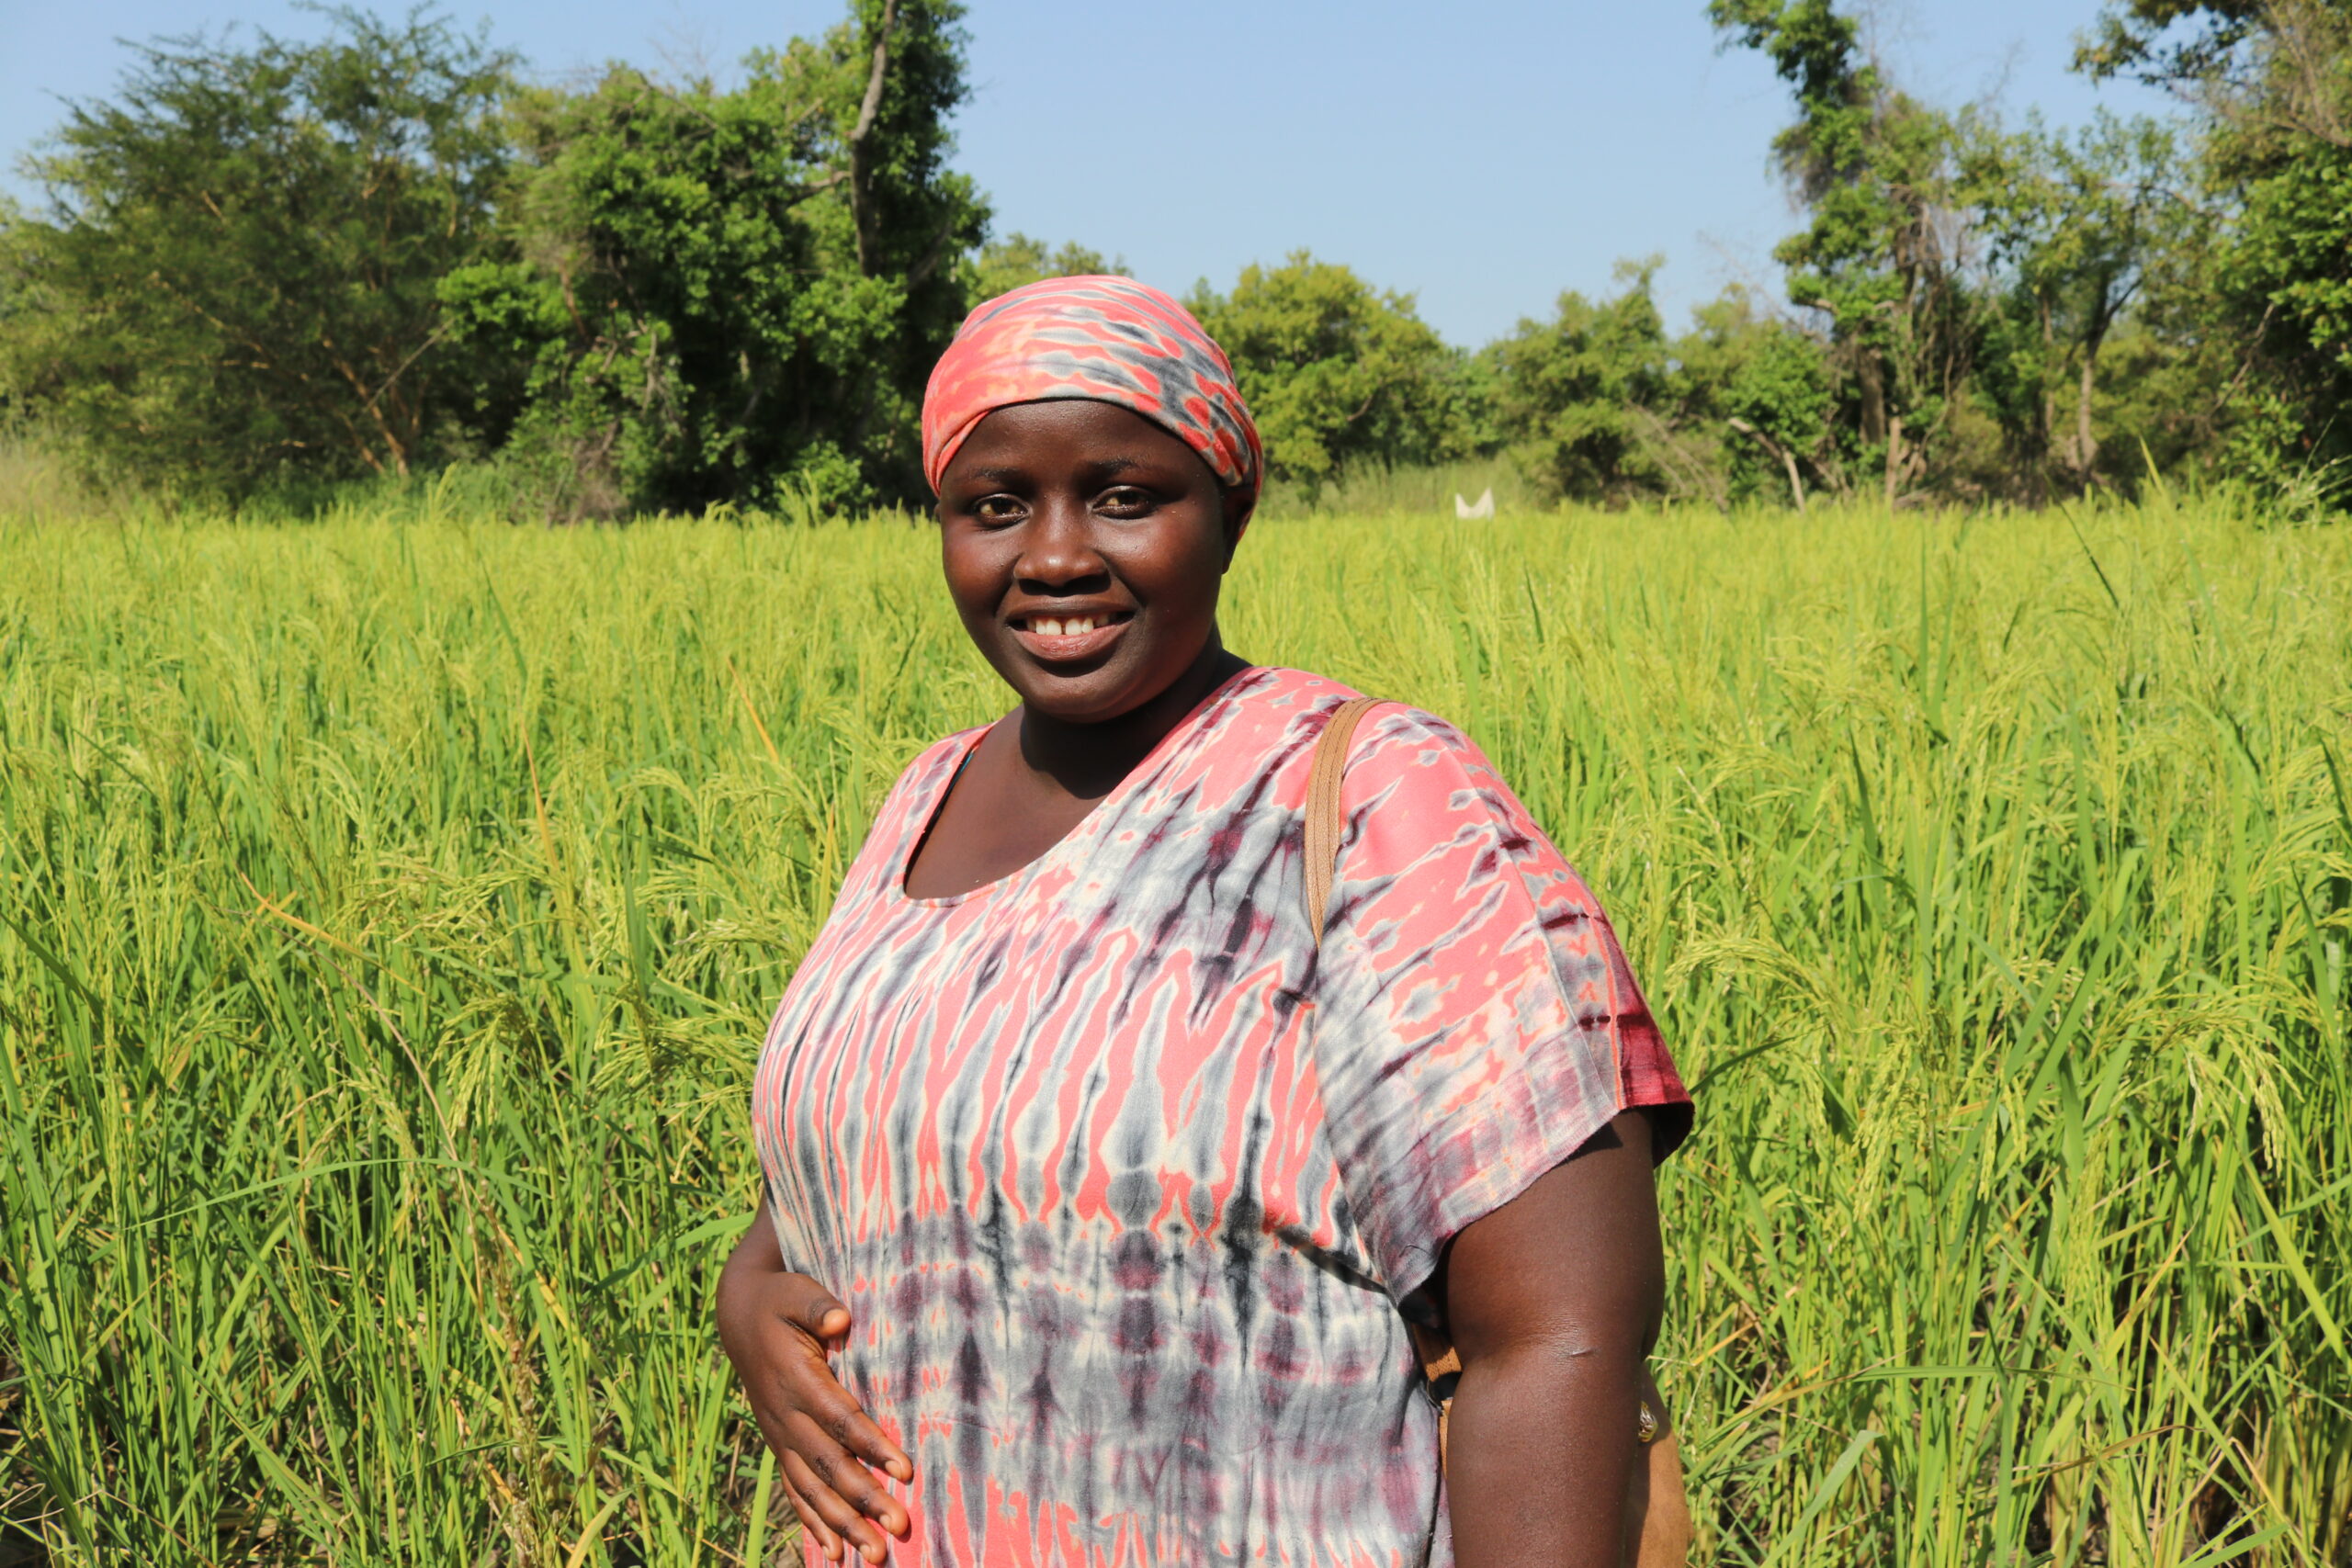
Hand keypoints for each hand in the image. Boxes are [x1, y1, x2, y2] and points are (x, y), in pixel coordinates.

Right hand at [717, 1204, 913, 1562]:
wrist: (738, 1315)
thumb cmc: (780, 1300)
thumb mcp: (797, 1292)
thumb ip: (818, 1305)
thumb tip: (841, 1316)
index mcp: (794, 1379)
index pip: (839, 1419)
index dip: (870, 1446)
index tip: (904, 1470)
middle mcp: (784, 1415)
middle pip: (828, 1465)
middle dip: (864, 1499)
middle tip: (899, 1526)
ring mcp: (778, 1435)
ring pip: (812, 1488)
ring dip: (843, 1524)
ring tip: (875, 1554)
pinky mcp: (778, 1444)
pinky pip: (795, 1490)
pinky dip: (814, 1522)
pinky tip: (834, 1553)